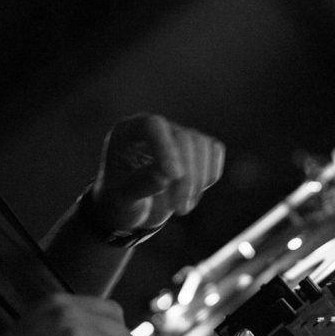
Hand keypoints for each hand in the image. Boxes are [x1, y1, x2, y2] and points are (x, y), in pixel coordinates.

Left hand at [90, 114, 224, 232]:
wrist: (133, 209)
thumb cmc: (120, 202)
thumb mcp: (120, 199)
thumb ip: (138, 185)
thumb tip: (164, 176)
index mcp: (128, 132)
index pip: (153, 125)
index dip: (166, 148)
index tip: (173, 177)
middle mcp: (154, 128)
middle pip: (183, 137)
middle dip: (187, 176)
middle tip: (180, 210)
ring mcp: (177, 135)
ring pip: (201, 144)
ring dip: (199, 180)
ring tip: (182, 208)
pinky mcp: (196, 147)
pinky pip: (214, 151)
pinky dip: (210, 175)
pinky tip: (193, 195)